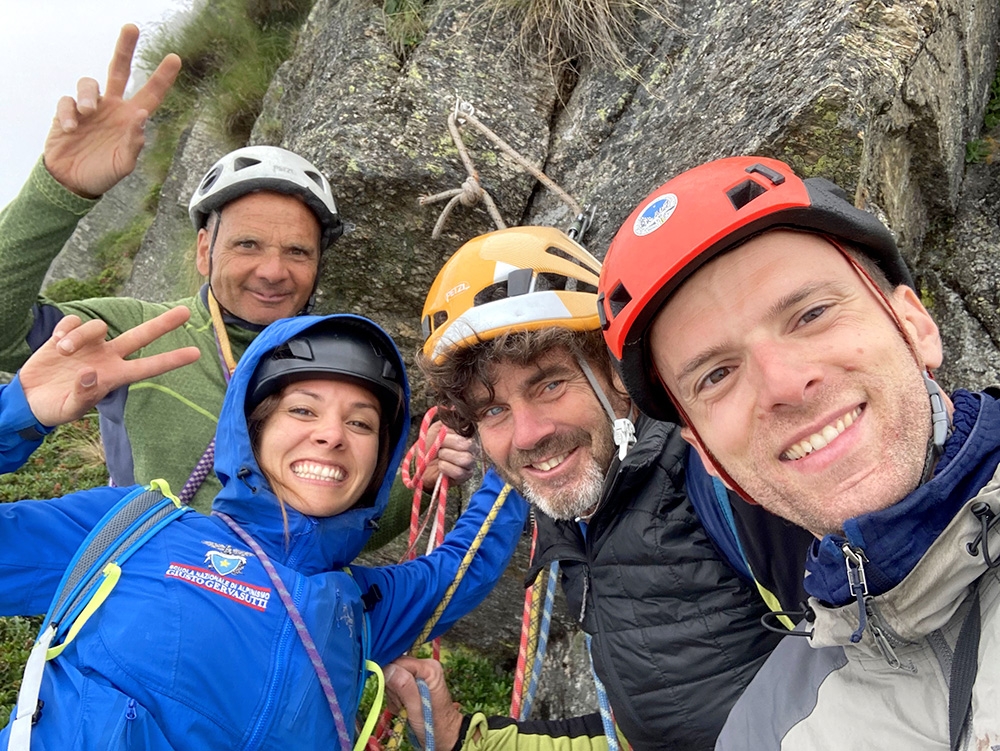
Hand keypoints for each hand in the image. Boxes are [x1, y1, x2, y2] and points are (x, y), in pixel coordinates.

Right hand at [19, 307, 199, 427]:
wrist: (29, 398)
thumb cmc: (55, 408)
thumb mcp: (70, 409)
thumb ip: (83, 394)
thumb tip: (90, 373)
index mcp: (114, 376)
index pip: (148, 367)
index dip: (171, 360)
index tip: (196, 353)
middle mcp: (107, 357)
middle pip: (139, 336)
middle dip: (162, 324)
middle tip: (186, 312)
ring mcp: (90, 345)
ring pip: (97, 327)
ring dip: (80, 336)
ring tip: (63, 351)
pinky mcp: (68, 335)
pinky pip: (73, 321)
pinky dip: (65, 329)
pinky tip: (55, 343)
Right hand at [44, 24, 181, 197]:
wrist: (72, 184)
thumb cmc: (103, 174)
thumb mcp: (123, 164)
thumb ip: (134, 143)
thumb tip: (141, 117)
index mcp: (131, 119)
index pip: (151, 94)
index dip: (162, 77)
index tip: (175, 58)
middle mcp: (112, 108)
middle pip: (118, 70)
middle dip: (125, 48)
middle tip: (132, 28)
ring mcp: (89, 109)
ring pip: (89, 83)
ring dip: (88, 95)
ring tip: (88, 112)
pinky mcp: (67, 113)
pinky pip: (67, 102)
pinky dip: (69, 113)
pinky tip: (71, 129)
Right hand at [385, 657, 464, 749]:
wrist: (443, 735)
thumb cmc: (433, 726)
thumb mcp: (416, 709)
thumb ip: (404, 687)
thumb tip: (389, 668)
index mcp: (429, 668)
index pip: (398, 661)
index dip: (390, 677)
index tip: (395, 696)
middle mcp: (426, 666)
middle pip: (395, 668)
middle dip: (392, 688)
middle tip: (401, 704)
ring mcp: (421, 673)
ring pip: (394, 677)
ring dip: (394, 694)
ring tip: (403, 707)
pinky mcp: (416, 680)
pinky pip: (396, 683)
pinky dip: (395, 697)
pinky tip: (403, 706)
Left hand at [422, 420, 479, 490]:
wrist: (420, 465)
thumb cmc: (428, 447)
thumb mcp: (435, 429)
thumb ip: (446, 421)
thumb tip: (452, 410)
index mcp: (465, 435)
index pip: (466, 431)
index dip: (450, 435)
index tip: (440, 436)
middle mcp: (471, 448)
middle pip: (467, 445)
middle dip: (447, 445)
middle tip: (438, 448)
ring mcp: (469, 463)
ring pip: (465, 459)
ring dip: (447, 456)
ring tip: (440, 457)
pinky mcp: (465, 476)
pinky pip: (459, 472)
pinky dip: (446, 468)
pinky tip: (441, 466)